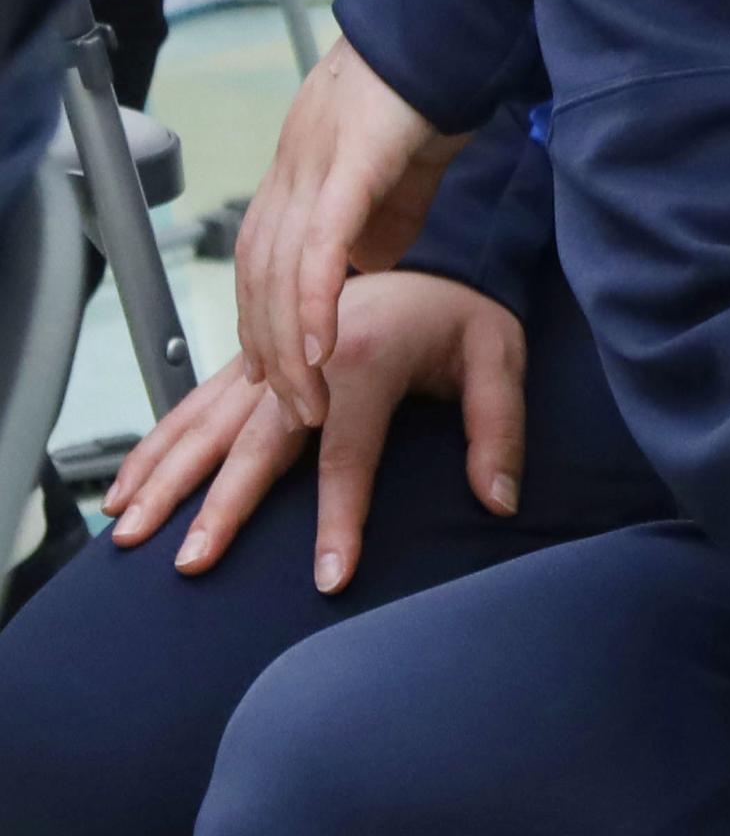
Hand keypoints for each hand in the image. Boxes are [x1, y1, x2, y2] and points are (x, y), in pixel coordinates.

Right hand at [99, 271, 524, 591]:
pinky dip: (155, 450)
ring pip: (205, 426)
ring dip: (165, 479)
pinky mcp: (247, 365)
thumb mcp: (500, 358)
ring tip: (129, 533)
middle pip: (257, 443)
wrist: (427, 257)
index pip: (348, 455)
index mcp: (366, 359)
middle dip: (221, 507)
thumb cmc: (460, 316)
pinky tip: (124, 492)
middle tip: (192, 562)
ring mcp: (267, 360)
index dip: (341, 520)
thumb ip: (499, 430)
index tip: (330, 578)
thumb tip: (500, 501)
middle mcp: (305, 360)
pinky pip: (192, 411)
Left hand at [235, 38, 470, 430]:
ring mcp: (312, 168)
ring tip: (308, 401)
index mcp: (298, 180)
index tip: (275, 383)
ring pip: (280, 275)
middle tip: (292, 412)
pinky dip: (315, 302)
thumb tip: (368, 272)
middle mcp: (289, 176)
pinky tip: (321, 349)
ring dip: (289, 348)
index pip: (261, 269)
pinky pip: (320, 248)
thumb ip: (377, 224)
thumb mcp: (398, 177)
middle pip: (258, 282)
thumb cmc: (426, 96)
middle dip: (269, 356)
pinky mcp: (348, 164)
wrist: (447, 31)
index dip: (262, 329)